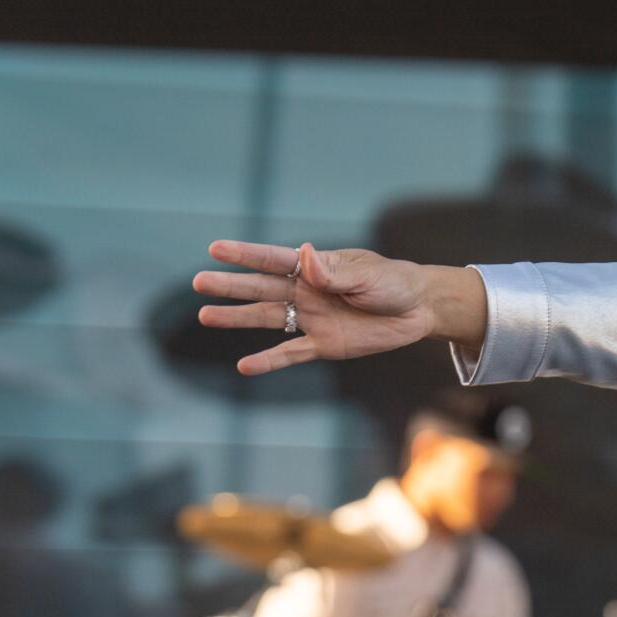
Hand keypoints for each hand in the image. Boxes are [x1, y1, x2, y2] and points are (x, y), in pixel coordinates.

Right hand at [194, 242, 484, 375]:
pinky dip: (269, 361)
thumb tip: (305, 256)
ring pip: (268, 319)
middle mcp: (307, 292)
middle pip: (262, 288)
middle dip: (231, 286)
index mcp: (316, 267)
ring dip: (237, 318)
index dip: (246, 254)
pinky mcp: (324, 345)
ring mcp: (312, 318)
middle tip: (198, 282)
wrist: (418, 311)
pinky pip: (291, 354)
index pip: (275, 259)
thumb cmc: (394, 283)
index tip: (215, 249)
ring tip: (205, 316)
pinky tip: (244, 366)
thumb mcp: (370, 276)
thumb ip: (336, 272)